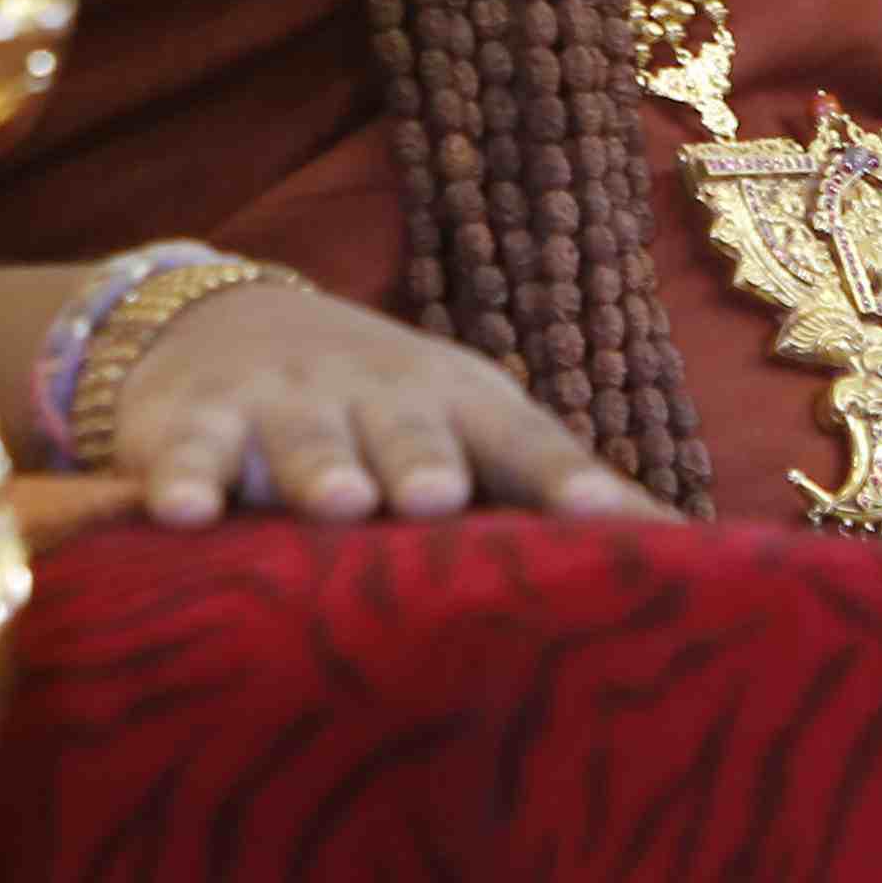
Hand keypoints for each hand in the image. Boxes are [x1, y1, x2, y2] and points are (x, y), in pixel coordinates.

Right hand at [104, 273, 670, 528]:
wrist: (228, 321)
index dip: (570, 483)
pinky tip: (179, 515)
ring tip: (336, 503)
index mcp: (463, 405)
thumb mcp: (471, 433)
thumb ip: (557, 495)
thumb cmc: (388, 412)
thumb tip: (703, 561)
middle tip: (439, 498)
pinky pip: (187, 453)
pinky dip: (178, 479)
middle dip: (426, 461)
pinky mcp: (193, 422)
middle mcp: (379, 396)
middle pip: (411, 428)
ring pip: (306, 436)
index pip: (526, 441)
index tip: (618, 526)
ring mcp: (284, 405)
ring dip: (321, 468)